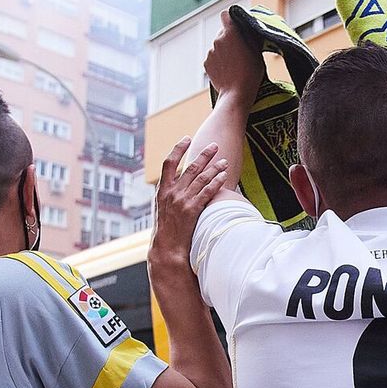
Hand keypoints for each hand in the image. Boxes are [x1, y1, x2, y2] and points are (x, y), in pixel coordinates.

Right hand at [150, 139, 227, 271]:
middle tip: (214, 146)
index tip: (186, 139)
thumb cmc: (166, 231)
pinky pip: (207, 192)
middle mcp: (171, 193)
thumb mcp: (162, 210)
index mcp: (162, 190)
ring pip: (201, 178)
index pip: (168, 163)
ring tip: (224, 161)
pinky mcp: (192, 210)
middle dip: (204, 155)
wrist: (167, 249)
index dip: (177, 149)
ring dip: (214, 168)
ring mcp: (182, 201)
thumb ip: (169, 195)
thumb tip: (177, 183)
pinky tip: (224, 176)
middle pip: (190, 167)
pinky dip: (216, 182)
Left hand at [203, 11, 263, 99]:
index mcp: (230, 33)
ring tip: (235, 64)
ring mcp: (210, 52)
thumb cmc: (250, 74)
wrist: (236, 95)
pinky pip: (213, 58)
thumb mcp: (257, 52)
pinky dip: (219, 62)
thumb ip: (251, 36)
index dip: (231, 19)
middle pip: (223, 33)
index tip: (236, 25)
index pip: (226, 15)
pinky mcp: (206, 63)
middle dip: (230, 39)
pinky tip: (228, 71)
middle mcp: (217, 40)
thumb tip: (250, 28)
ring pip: (218, 46)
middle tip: (240, 51)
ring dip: (224, 51)